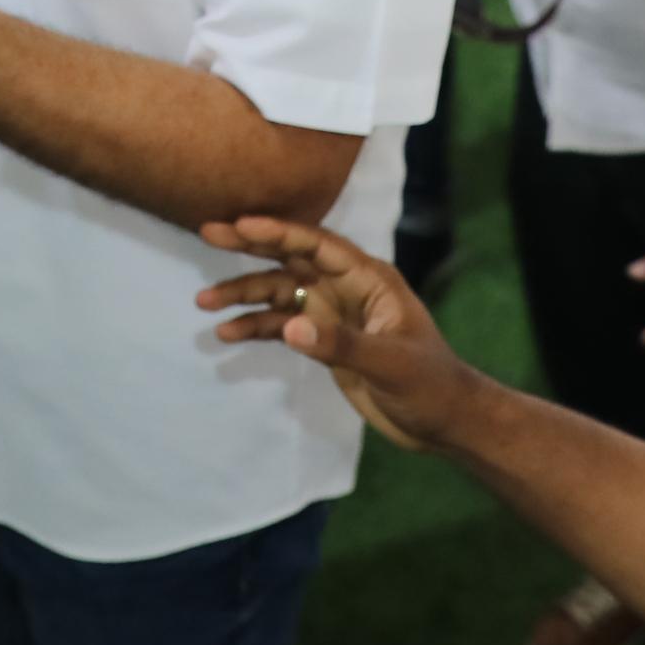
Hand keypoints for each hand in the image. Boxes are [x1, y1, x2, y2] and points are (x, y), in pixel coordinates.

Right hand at [194, 216, 480, 453]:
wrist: (442, 420)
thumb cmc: (429, 384)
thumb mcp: (390, 364)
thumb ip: (342, 344)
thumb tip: (290, 327)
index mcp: (369, 279)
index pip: (318, 245)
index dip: (280, 231)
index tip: (241, 224)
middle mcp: (346, 288)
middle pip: (292, 258)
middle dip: (250, 247)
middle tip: (208, 233)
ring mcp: (333, 313)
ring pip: (280, 293)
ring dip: (244, 295)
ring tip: (202, 301)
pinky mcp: (324, 340)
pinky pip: (282, 326)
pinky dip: (256, 327)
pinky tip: (226, 333)